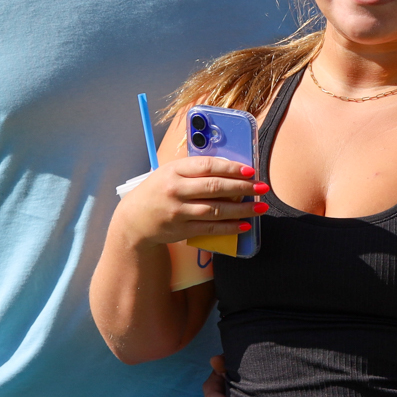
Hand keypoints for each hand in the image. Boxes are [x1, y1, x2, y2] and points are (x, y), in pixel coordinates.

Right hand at [109, 157, 266, 249]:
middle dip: (242, 187)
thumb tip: (231, 167)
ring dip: (241, 209)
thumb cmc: (158, 191)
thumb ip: (196, 169)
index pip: (207, 166)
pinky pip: (210, 228)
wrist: (134, 220)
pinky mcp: (182, 230)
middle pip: (215, 187)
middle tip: (262, 187)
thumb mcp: (171, 173)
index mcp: (174, 170)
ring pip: (215, 210)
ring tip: (260, 207)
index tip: (250, 169)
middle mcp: (176, 190)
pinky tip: (245, 225)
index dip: (231, 167)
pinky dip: (229, 227)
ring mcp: (178, 211)